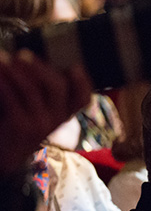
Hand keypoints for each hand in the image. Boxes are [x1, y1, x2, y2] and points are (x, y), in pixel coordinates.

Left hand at [0, 50, 91, 173]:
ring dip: (14, 71)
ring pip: (32, 90)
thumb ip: (41, 91)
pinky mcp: (21, 127)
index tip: (75, 66)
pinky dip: (3, 83)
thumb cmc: (19, 124)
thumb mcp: (37, 110)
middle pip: (57, 87)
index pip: (83, 98)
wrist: (6, 156)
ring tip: (1, 59)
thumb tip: (30, 60)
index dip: (82, 82)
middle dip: (39, 67)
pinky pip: (12, 98)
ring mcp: (41, 124)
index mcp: (64, 113)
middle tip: (22, 54)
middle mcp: (57, 119)